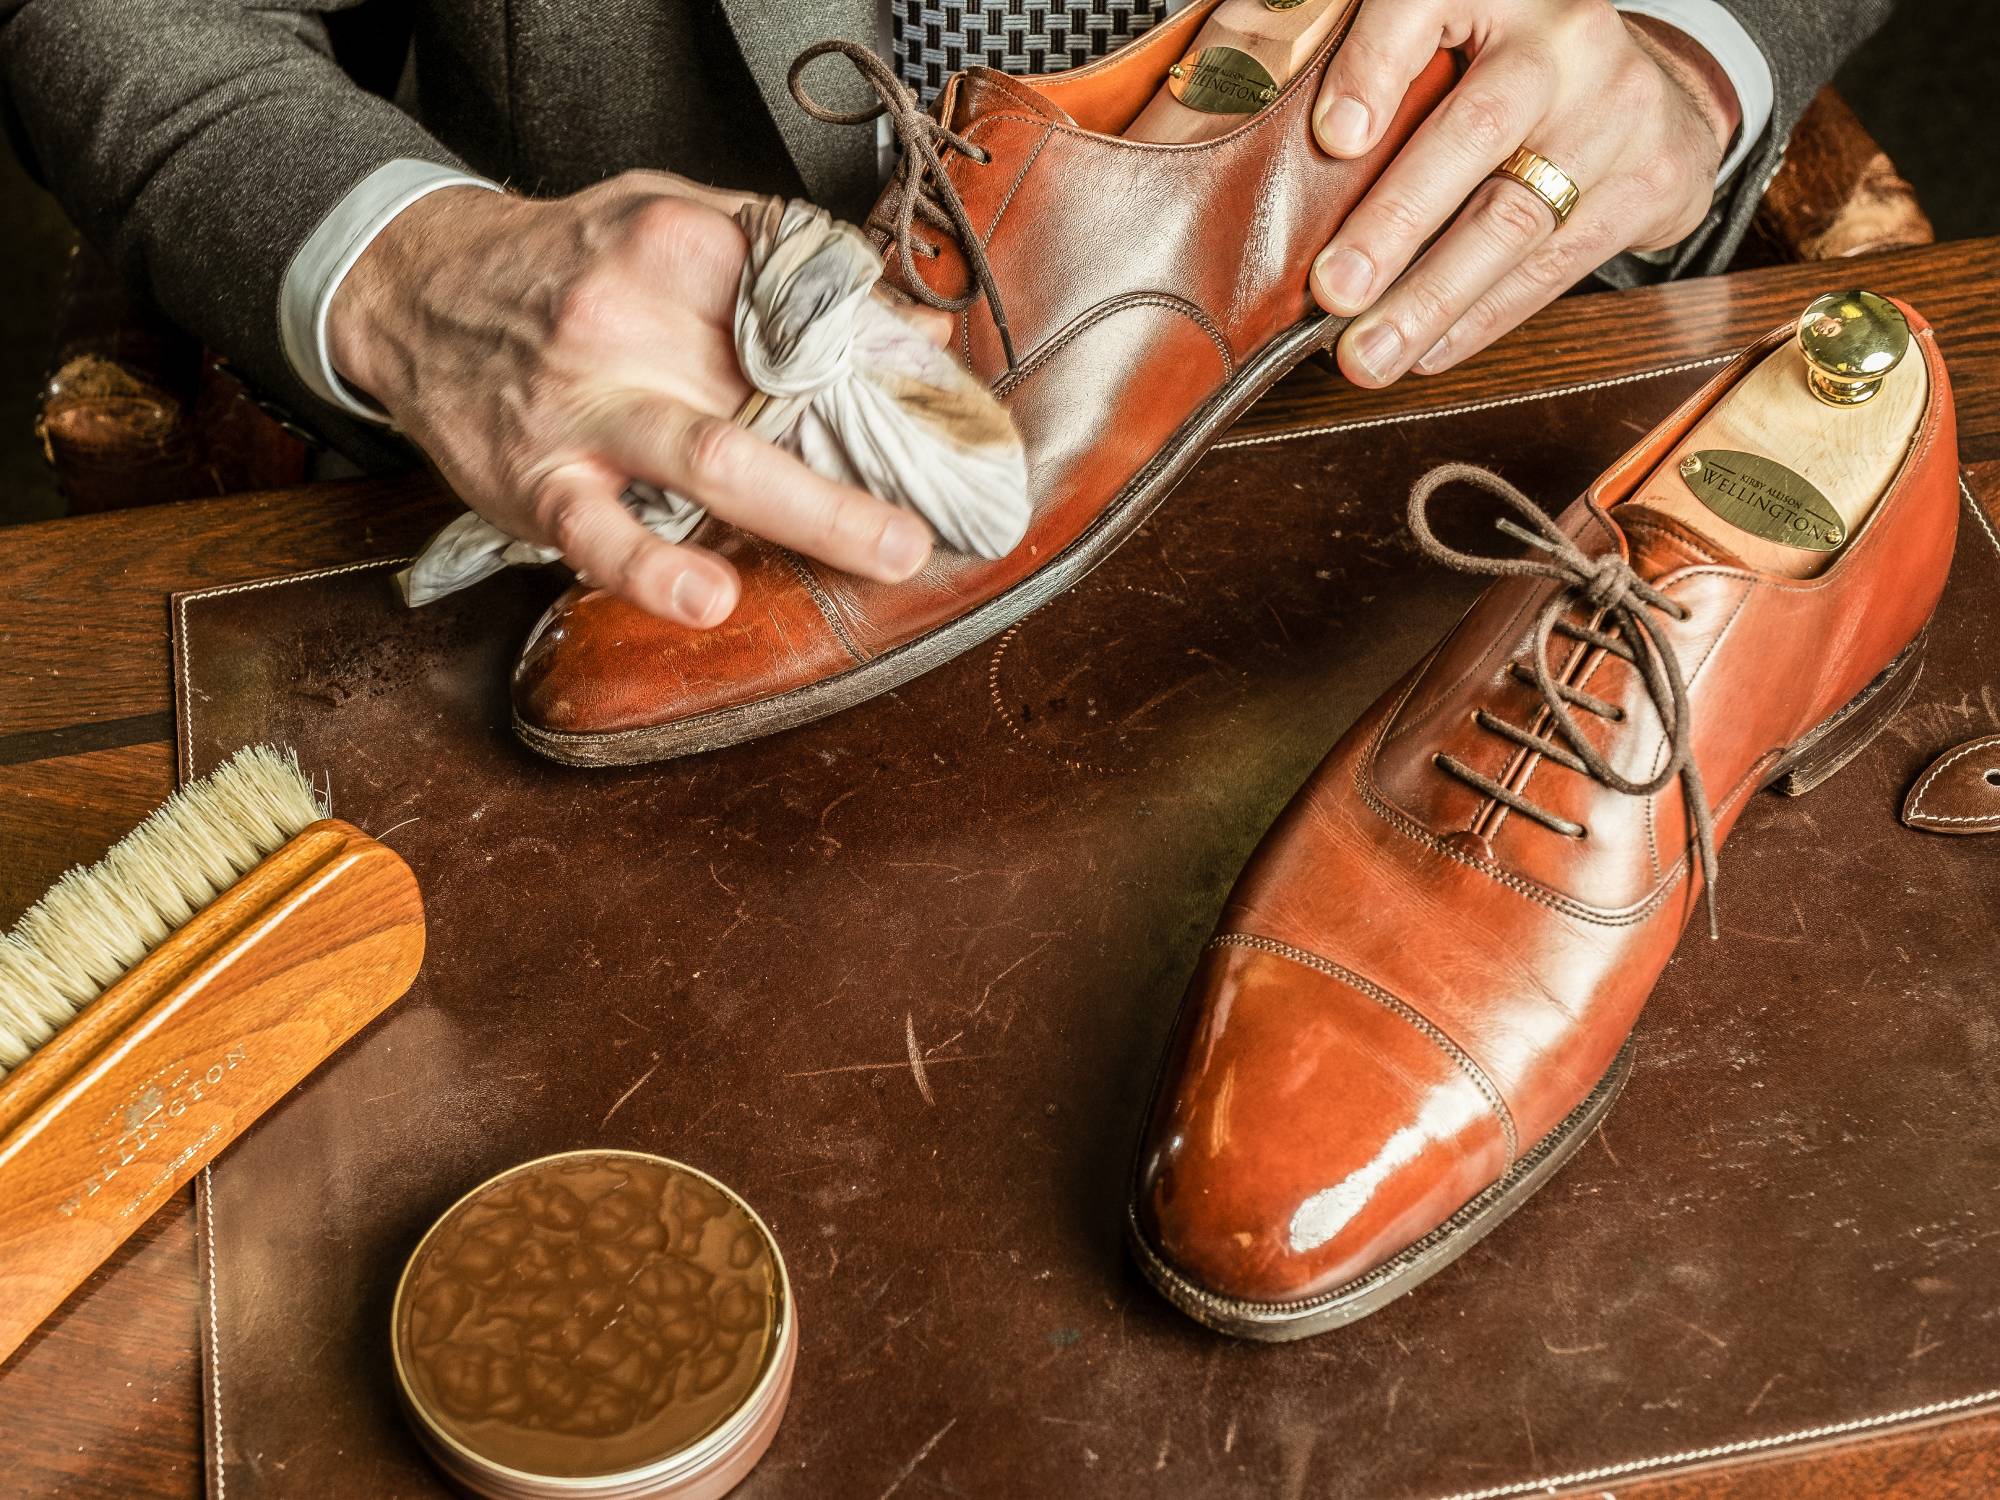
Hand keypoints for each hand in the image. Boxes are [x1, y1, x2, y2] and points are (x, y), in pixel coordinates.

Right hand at [327, 171, 935, 627]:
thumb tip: (916, 327)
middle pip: (781, 386)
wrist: (418, 289)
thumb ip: (787, 268)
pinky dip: (653, 569)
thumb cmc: (565, 266)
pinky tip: (707, 597)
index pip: (811, 299)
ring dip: (812, 510)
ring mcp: (586, 404)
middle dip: (876, 451)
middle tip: (942, 507)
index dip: (887, 356)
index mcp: (679, 246)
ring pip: (710, 456)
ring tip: (886, 550)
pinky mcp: (538, 476)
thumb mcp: (669, 223)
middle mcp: (634, 320)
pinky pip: (599, 530)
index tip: (945, 408)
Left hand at [1308, 0, 1740, 385]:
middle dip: (1396, 223)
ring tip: (1366, 354)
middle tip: (1334, 290)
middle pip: (1477, 131)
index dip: (1376, 69)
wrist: (1651, 92)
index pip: (1425, 7)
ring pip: (1514, 219)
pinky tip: (1426, 350)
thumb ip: (1368, 59)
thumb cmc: (1507, 64)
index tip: (1332, 138)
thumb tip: (1249, 107)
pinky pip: (1553, 268)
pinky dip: (1480, 319)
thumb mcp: (1446, 31)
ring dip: (1430, 300)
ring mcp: (1616, 110)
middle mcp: (1565, 36)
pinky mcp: (1647, 183)